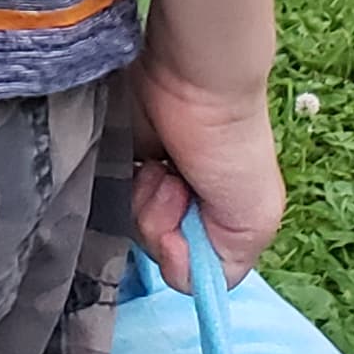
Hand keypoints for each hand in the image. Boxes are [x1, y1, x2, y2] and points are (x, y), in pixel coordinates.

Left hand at [128, 48, 284, 293]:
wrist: (194, 83)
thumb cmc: (232, 149)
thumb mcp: (253, 222)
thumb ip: (224, 266)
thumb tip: (183, 271)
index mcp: (212, 220)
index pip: (181, 264)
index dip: (177, 255)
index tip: (179, 230)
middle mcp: (178, 203)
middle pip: (149, 243)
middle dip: (158, 221)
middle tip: (173, 186)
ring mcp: (145, 180)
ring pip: (123, 220)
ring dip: (139, 199)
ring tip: (158, 167)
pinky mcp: (115, 156)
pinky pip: (100, 190)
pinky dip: (116, 179)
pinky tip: (136, 157)